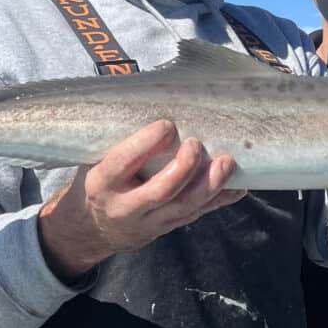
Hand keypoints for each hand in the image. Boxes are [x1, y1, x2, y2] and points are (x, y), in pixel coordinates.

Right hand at [36, 120, 245, 280]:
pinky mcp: (168, 228)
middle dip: (183, 168)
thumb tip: (157, 99)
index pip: (122, 163)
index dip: (145, 144)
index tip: (167, 125)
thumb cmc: (98, 180)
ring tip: (227, 163)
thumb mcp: (95, 160)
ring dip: (209, 185)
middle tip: (196, 144)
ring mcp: (149, 223)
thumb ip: (121, 139)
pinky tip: (239, 184)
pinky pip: (197, 215)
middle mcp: (125, 207)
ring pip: (184, 207)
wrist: (89, 229)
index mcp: (102, 182)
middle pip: (159, 191)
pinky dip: (220, 199)